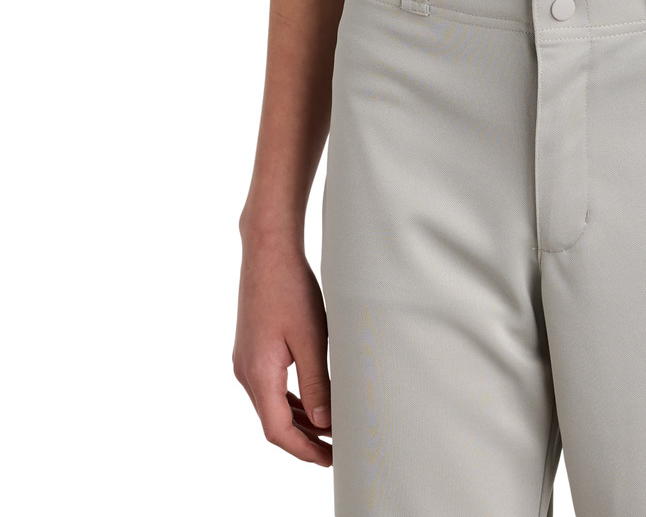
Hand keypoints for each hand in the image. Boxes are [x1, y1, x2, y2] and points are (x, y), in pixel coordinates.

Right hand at [233, 230, 332, 464]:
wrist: (267, 250)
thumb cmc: (289, 288)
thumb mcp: (311, 338)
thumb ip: (317, 383)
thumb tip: (324, 423)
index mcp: (258, 374)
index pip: (278, 431)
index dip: (305, 450)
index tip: (330, 458)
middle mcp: (246, 372)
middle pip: (273, 422)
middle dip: (304, 440)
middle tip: (334, 450)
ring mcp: (246, 360)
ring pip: (272, 405)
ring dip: (298, 420)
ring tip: (327, 431)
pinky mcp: (252, 348)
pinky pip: (270, 386)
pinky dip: (290, 399)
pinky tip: (311, 400)